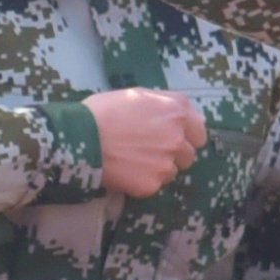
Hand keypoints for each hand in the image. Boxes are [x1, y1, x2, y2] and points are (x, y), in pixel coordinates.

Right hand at [87, 86, 205, 196]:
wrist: (80, 138)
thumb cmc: (104, 111)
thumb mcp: (137, 94)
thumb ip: (168, 104)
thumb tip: (191, 117)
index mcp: (177, 112)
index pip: (199, 132)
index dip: (185, 135)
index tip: (169, 137)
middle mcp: (178, 137)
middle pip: (189, 154)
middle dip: (173, 153)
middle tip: (148, 150)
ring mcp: (167, 162)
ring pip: (173, 171)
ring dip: (159, 167)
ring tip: (134, 160)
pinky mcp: (153, 184)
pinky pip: (156, 184)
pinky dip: (144, 180)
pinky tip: (126, 171)